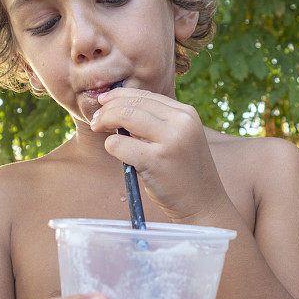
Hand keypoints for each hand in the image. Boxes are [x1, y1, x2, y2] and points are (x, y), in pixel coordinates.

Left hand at [90, 87, 229, 220]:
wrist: (203, 203)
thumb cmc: (184, 171)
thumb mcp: (179, 138)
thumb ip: (156, 122)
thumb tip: (117, 107)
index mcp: (187, 114)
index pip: (146, 96)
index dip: (120, 96)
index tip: (104, 103)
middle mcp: (181, 123)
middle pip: (132, 103)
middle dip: (108, 109)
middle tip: (96, 120)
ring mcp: (170, 141)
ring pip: (124, 117)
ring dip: (105, 121)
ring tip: (98, 129)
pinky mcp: (156, 161)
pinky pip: (119, 144)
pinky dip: (111, 146)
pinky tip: (116, 153)